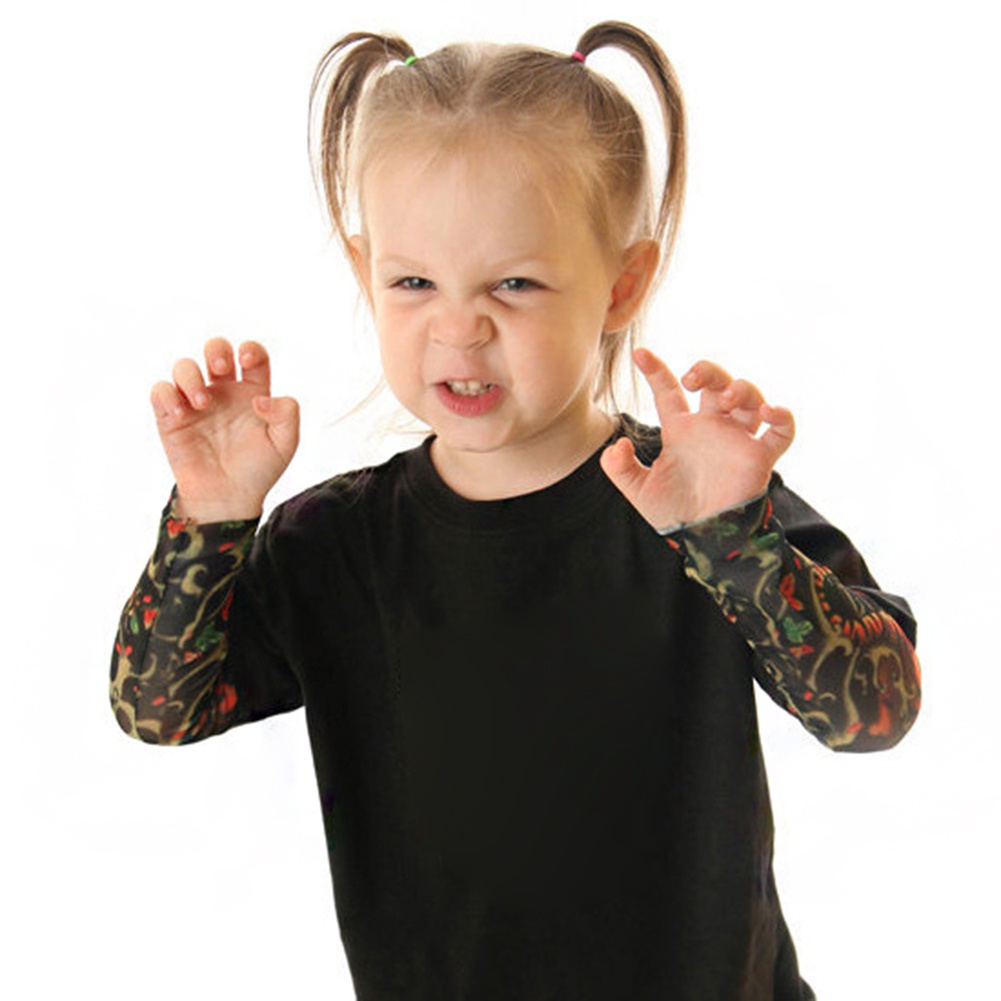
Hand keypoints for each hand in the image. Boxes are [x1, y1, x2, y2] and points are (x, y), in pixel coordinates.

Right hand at [150, 338, 299, 521]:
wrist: (229, 498)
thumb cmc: (258, 470)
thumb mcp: (285, 443)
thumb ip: (286, 414)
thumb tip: (260, 398)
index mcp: (252, 392)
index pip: (252, 356)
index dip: (250, 349)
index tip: (247, 360)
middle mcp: (223, 392)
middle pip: (215, 350)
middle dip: (216, 349)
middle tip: (221, 367)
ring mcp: (195, 403)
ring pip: (184, 366)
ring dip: (190, 376)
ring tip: (202, 404)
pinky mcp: (171, 418)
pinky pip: (160, 391)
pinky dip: (167, 395)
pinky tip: (181, 414)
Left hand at [600, 348, 794, 530]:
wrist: (703, 540)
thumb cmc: (674, 513)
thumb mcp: (638, 490)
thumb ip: (619, 468)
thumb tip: (615, 446)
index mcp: (681, 431)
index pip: (668, 392)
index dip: (656, 371)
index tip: (640, 355)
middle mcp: (711, 428)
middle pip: (715, 383)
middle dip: (708, 371)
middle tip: (693, 379)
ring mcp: (737, 440)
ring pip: (750, 398)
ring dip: (742, 389)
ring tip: (727, 399)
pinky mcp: (760, 457)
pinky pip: (782, 431)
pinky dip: (782, 417)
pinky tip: (770, 412)